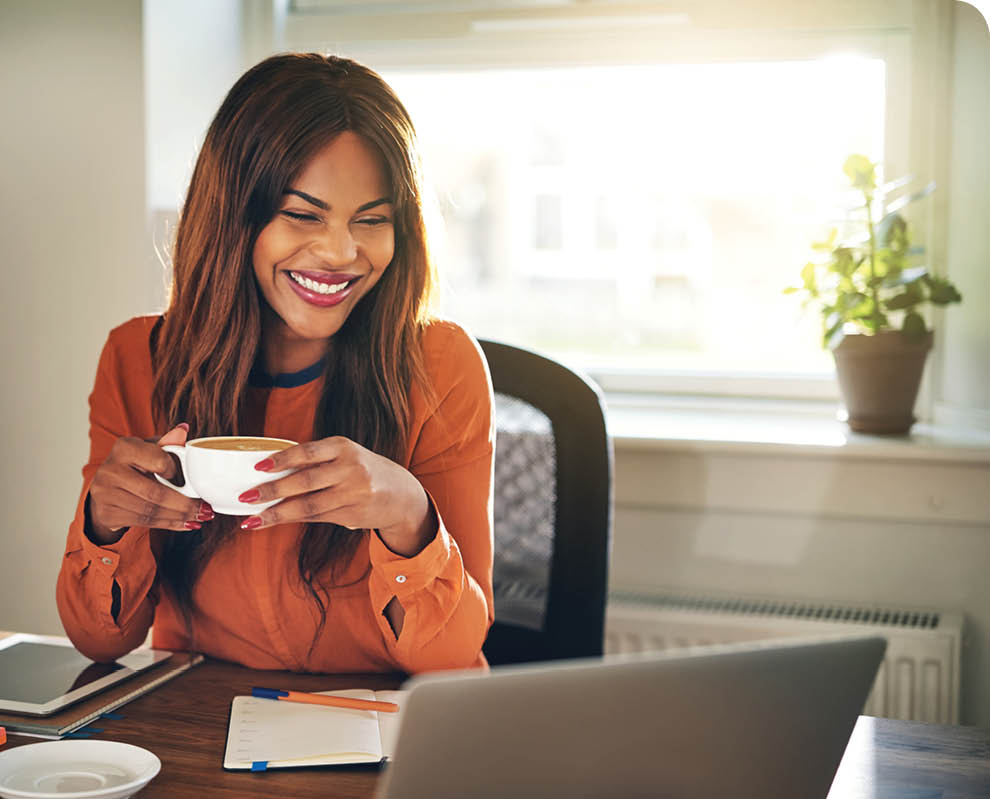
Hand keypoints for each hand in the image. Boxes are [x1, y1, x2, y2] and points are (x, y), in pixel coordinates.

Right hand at [86, 424, 214, 544]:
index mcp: (124, 447)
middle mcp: (110, 470)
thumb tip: (183, 429)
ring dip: (179, 517)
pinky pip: (143, 522)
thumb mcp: (150, 449)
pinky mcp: (107, 513)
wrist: (107, 488)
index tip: (192, 480)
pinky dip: (168, 524)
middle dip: (185, 505)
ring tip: (199, 518)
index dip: (177, 472)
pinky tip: (183, 523)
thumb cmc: (135, 465)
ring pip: (151, 511)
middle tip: (206, 510)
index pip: (160, 461)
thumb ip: (168, 443)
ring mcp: (105, 493)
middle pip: (156, 493)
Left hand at [238, 436, 435, 557]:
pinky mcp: (352, 515)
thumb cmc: (362, 470)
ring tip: (253, 519)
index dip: (282, 459)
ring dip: (277, 513)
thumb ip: (314, 460)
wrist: (402, 494)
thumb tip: (269, 470)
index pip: (308, 452)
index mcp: (344, 447)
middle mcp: (350, 469)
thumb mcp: (344, 455)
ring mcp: (353, 494)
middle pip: (305, 481)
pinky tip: (274, 520)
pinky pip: (317, 517)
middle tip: (246, 497)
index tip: (258, 467)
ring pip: (308, 505)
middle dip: (272, 491)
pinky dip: (293, 519)